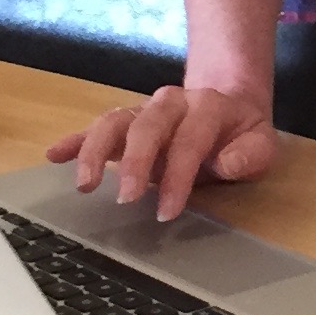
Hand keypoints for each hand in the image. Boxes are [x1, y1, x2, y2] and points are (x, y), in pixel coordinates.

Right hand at [47, 83, 276, 221]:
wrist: (228, 105)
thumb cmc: (241, 134)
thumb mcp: (261, 144)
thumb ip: (250, 154)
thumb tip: (228, 162)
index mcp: (207, 106)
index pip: (189, 140)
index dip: (178, 175)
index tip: (167, 212)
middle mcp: (171, 103)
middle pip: (146, 126)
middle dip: (134, 162)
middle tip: (124, 199)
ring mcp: (144, 110)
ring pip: (114, 121)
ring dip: (95, 150)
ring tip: (84, 183)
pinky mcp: (125, 122)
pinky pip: (96, 127)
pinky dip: (74, 140)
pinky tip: (54, 155)